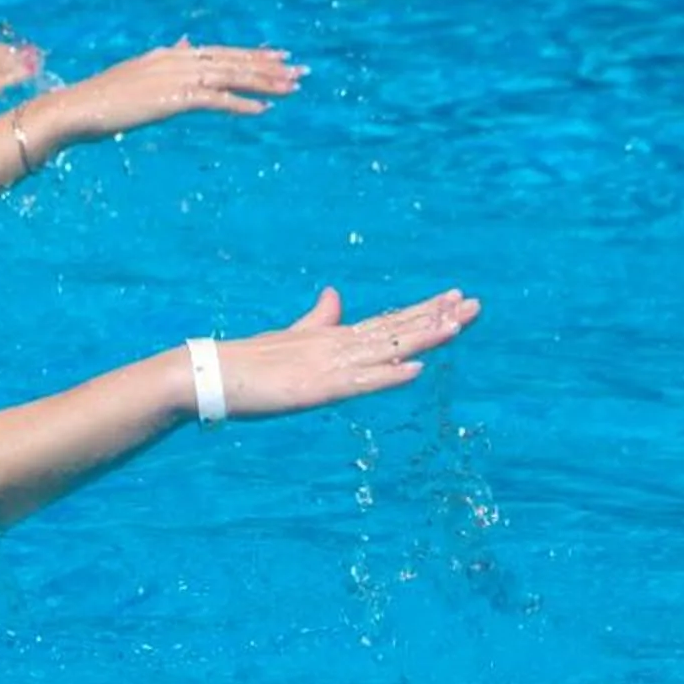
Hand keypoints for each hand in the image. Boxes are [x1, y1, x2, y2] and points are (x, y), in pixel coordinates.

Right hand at [29, 40, 299, 144]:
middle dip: (268, 66)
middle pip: (232, 61)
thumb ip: (164, 61)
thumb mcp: (135, 76)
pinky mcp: (172, 98)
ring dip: (264, 82)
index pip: (219, 52)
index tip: (278, 56)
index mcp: (168, 55)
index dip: (251, 54)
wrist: (74, 109)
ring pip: (231, 77)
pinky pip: (216, 100)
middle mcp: (176, 60)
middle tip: (300, 70)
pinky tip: (263, 110)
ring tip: (292, 88)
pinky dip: (241, 104)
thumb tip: (183, 43)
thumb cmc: (98, 100)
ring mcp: (175, 78)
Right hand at [213, 288, 480, 418]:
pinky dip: (388, 376)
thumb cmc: (246, 361)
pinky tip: (416, 370)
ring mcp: (327, 366)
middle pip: (395, 329)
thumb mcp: (290, 339)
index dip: (424, 310)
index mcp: (333, 336)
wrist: (208, 375)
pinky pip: (358, 383)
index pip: (388, 321)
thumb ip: (318, 320)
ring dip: (422, 338)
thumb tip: (336, 295)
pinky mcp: (315, 389)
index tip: (457, 297)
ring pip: (384, 349)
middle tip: (476, 304)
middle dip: (437, 317)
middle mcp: (336, 346)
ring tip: (457, 325)